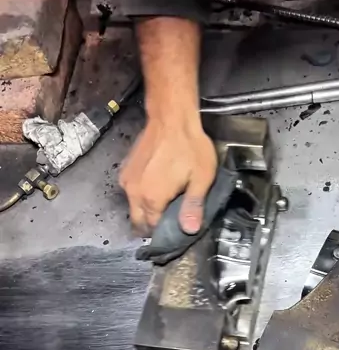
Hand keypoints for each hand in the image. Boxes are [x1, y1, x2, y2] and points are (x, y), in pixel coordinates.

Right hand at [120, 112, 216, 233]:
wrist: (171, 118)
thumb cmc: (189, 146)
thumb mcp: (201, 178)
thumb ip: (193, 206)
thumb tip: (189, 230)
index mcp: (152, 199)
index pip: (153, 228)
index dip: (165, 232)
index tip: (176, 228)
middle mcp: (134, 193)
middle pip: (139, 221)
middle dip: (152, 225)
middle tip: (170, 219)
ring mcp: (127, 180)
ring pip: (134, 207)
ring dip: (145, 210)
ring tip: (164, 203)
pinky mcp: (125, 169)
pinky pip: (131, 192)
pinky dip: (141, 196)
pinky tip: (156, 188)